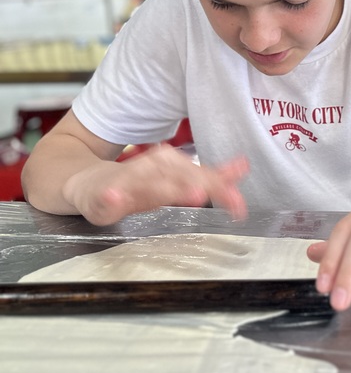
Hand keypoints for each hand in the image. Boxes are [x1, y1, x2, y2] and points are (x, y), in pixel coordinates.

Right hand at [62, 145, 248, 225]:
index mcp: (169, 167)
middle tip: (210, 194)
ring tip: (190, 195)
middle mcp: (149, 171)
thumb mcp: (175, 178)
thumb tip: (243, 167)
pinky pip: (106, 197)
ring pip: (145, 184)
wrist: (84, 181)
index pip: (199, 174)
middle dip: (195, 185)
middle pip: (176, 176)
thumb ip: (210, 177)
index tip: (239, 205)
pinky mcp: (100, 197)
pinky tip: (117, 198)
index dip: (220, 186)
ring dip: (164, 188)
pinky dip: (112, 197)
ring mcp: (124, 183)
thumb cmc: (135, 183)